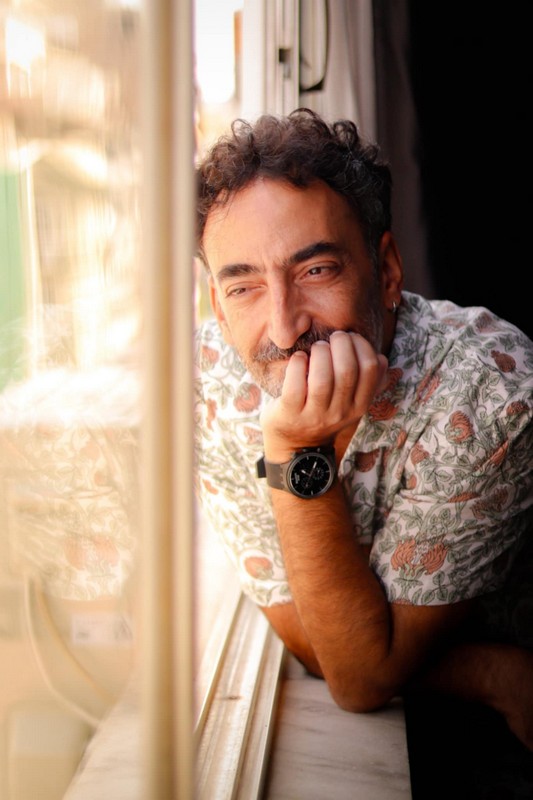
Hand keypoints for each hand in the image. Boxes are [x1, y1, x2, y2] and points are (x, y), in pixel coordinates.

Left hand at [260, 331, 388, 460]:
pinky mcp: (290, 413)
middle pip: (346, 371)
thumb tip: (381, 358)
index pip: (370, 370)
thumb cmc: (325, 413)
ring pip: (322, 378)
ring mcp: (315, 415)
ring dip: (320, 353)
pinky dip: (298, 364)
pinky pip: (295, 385)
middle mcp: (339, 412)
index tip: (351, 337)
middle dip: (341, 345)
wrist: (297, 445)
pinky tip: (299, 358)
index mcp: (359, 406)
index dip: (362, 346)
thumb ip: (368, 383)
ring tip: (318, 347)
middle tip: (333, 338)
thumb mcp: (351, 404)